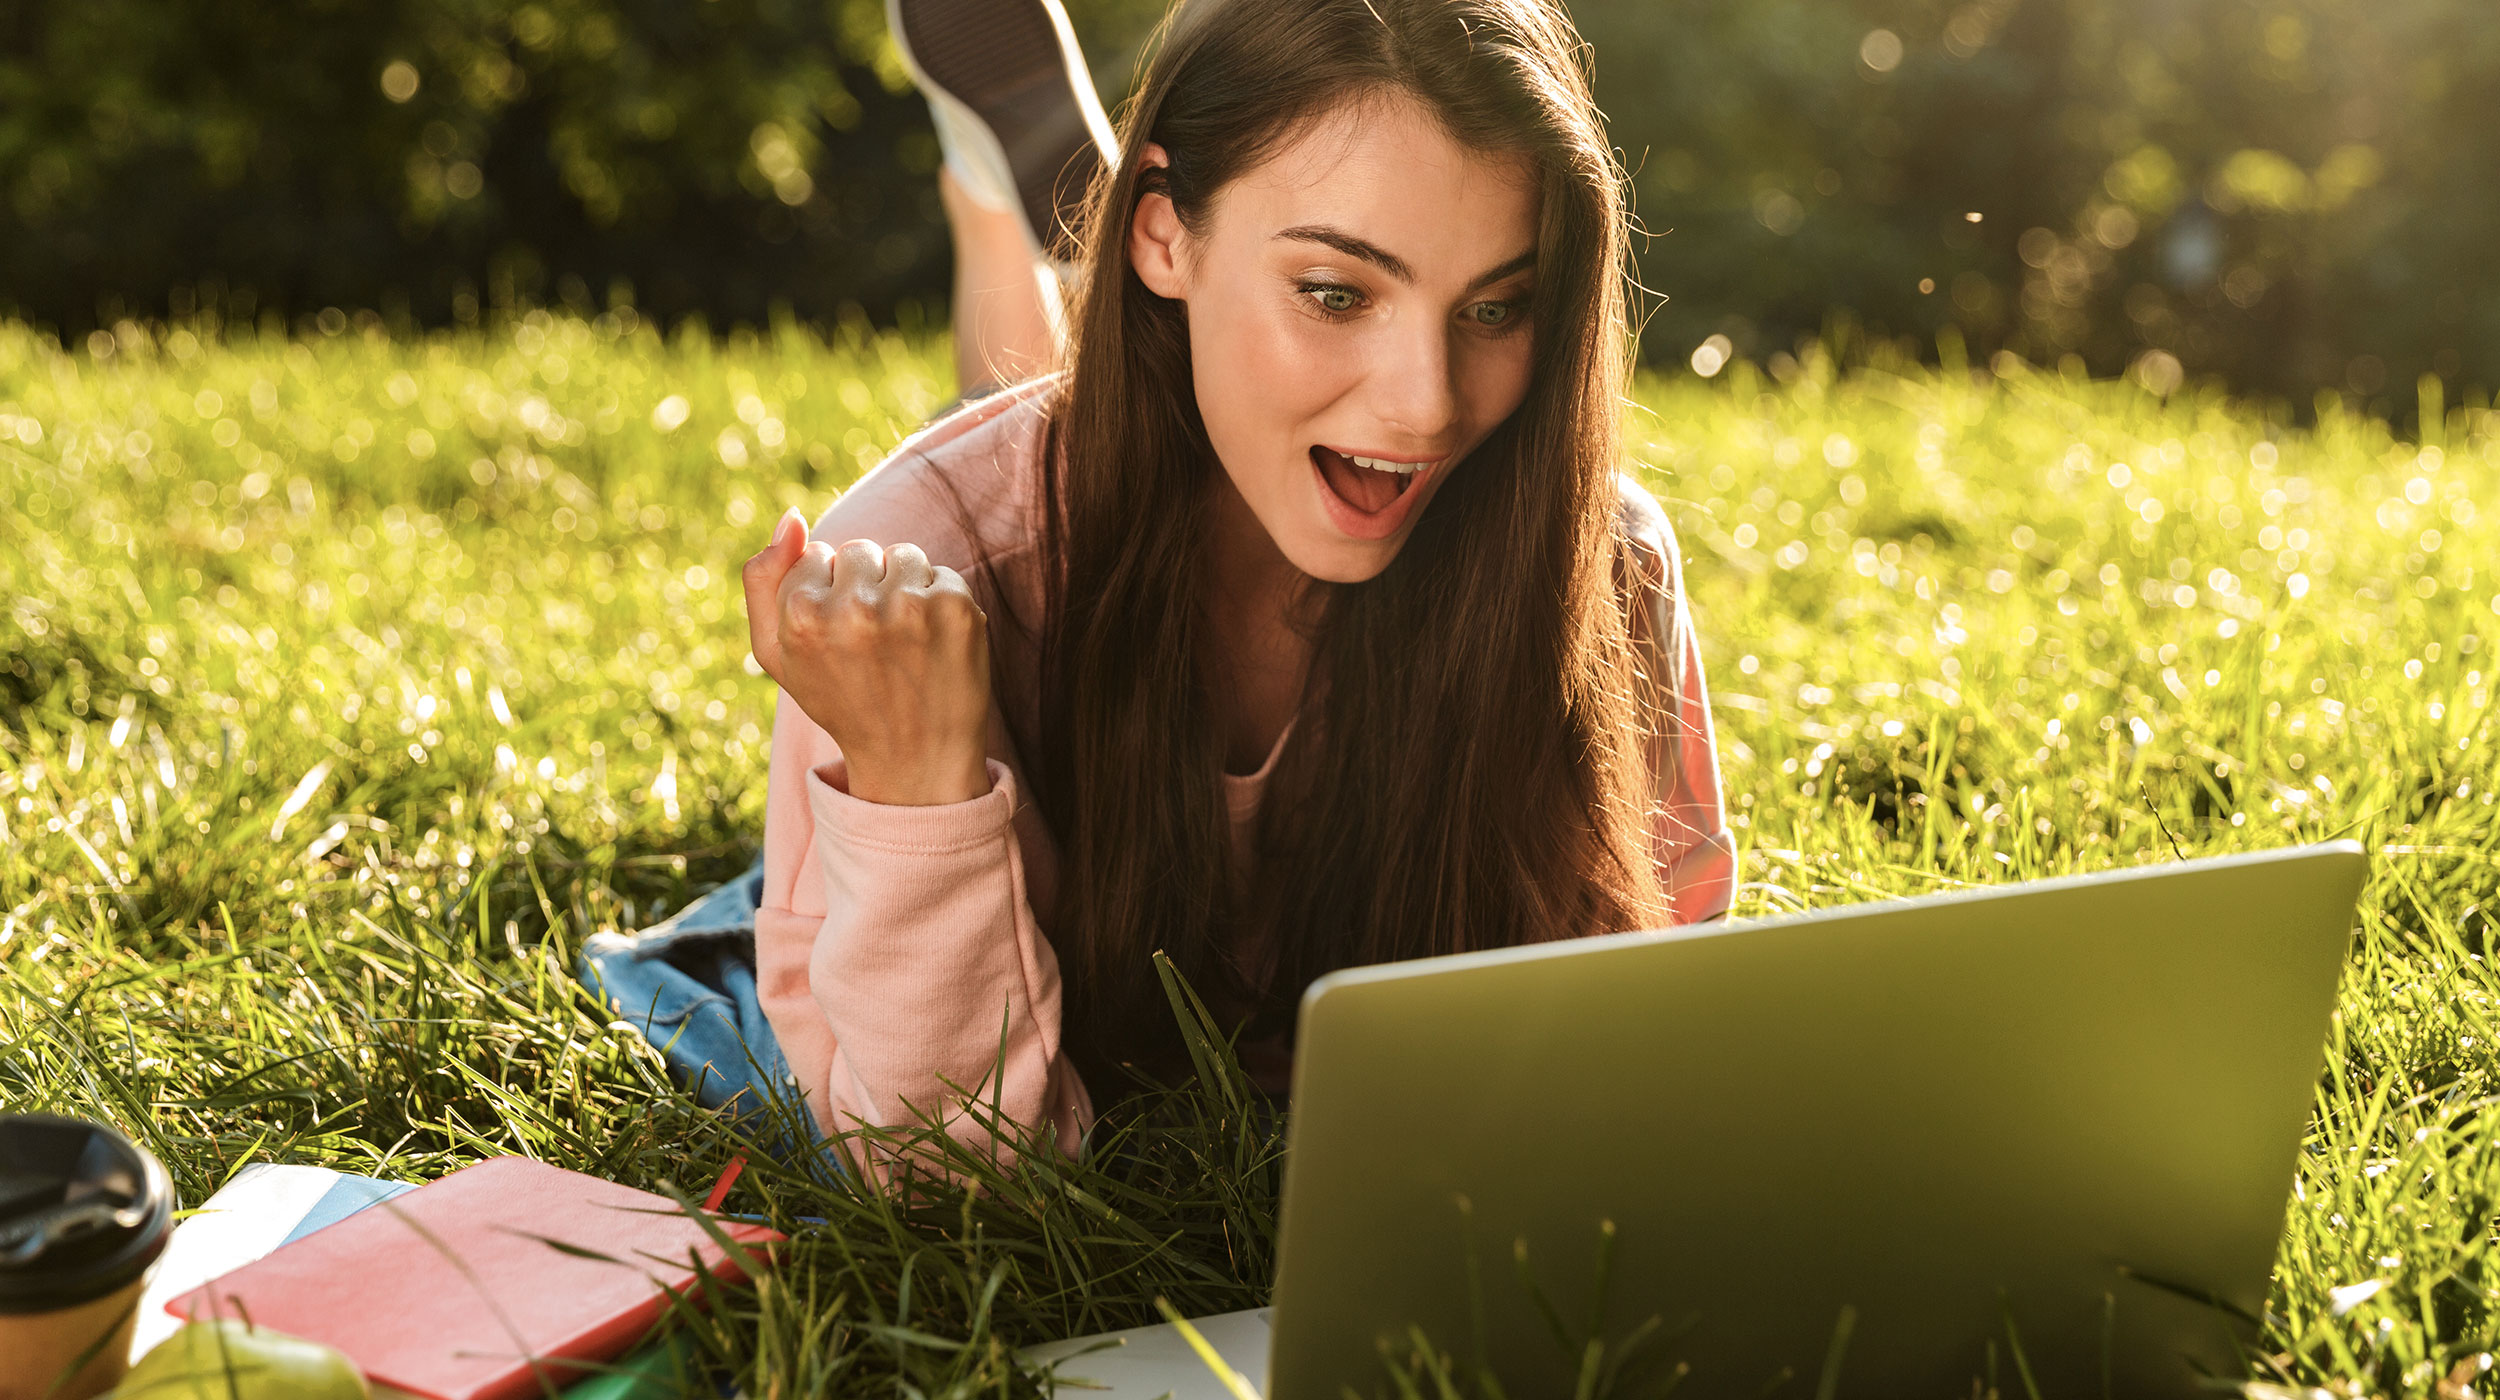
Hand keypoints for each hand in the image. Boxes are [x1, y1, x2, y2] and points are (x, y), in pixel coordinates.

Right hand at [742, 508, 993, 805]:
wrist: (915, 760)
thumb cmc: (841, 701)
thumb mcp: (778, 654)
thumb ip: (764, 581)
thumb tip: (792, 518)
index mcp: (802, 616)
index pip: (815, 555)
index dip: (827, 594)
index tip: (838, 638)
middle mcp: (855, 608)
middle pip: (858, 550)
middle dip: (865, 585)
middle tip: (873, 643)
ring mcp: (910, 606)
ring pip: (902, 555)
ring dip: (904, 588)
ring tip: (904, 642)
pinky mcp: (956, 607)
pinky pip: (941, 573)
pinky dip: (939, 603)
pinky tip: (933, 644)